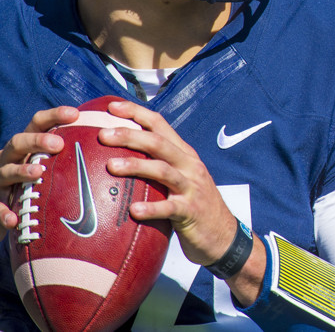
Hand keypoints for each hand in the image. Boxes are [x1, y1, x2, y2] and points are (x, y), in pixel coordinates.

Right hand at [0, 105, 78, 239]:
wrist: (5, 208)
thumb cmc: (37, 179)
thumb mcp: (50, 162)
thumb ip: (73, 153)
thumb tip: (115, 144)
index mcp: (27, 144)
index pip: (38, 123)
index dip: (54, 115)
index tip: (75, 113)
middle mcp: (10, 158)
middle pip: (18, 141)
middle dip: (37, 141)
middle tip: (58, 143)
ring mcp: (0, 179)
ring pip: (6, 171)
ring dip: (21, 171)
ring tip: (37, 173)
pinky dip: (3, 212)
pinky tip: (13, 219)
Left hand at [98, 100, 238, 267]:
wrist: (223, 235)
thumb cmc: (192, 206)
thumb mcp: (179, 180)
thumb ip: (157, 167)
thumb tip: (115, 159)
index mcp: (184, 154)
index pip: (160, 125)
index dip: (137, 112)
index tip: (111, 106)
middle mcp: (189, 165)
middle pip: (159, 143)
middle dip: (130, 135)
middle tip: (102, 134)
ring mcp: (192, 187)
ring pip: (163, 170)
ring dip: (136, 166)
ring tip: (110, 166)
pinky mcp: (192, 211)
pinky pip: (170, 208)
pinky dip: (151, 208)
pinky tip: (133, 211)